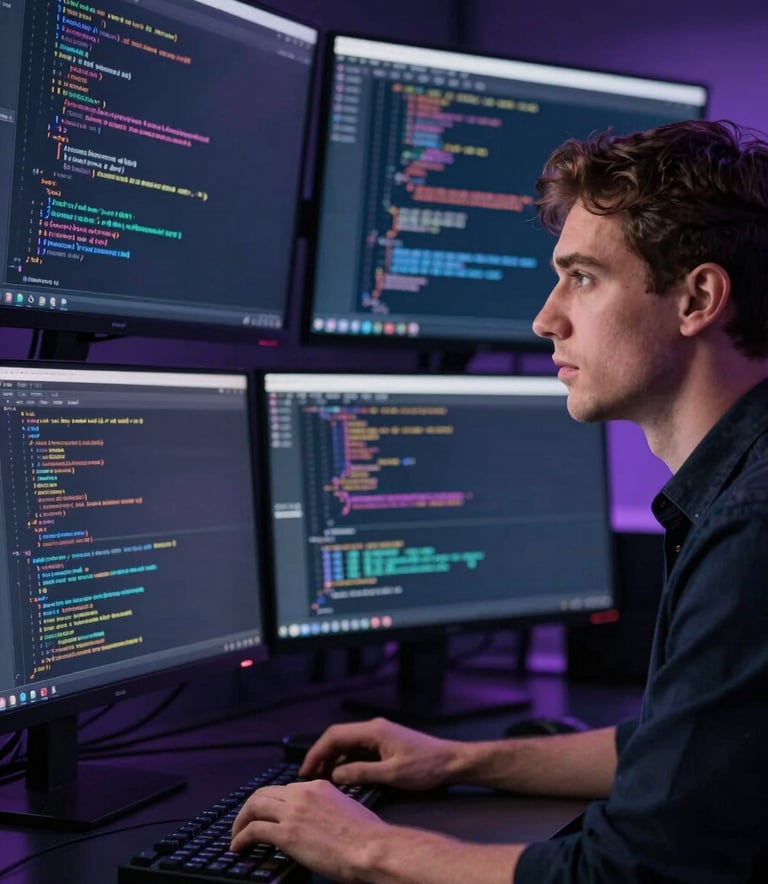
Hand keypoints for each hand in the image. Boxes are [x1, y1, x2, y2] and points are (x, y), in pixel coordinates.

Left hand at [230, 778, 387, 881]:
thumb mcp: (346, 809)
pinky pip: (254, 830)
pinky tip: (237, 847)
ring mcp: (293, 812)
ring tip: (236, 836)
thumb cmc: (367, 835)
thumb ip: (328, 808)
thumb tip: (320, 822)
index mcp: (317, 786)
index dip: (271, 803)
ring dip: (240, 821)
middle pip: (264, 793)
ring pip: (254, 807)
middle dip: (250, 808)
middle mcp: (302, 794)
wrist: (370, 847)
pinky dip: (241, 838)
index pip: (285, 790)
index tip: (266, 815)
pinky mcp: (287, 833)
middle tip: (243, 823)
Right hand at [300, 716, 461, 790]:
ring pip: (348, 742)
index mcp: (374, 731)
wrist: (452, 761)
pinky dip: (347, 759)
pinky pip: (359, 748)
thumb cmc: (425, 767)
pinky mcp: (386, 743)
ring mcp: (381, 734)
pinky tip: (343, 775)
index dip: (317, 752)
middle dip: (321, 754)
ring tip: (322, 778)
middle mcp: (374, 728)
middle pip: (339, 737)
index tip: (305, 770)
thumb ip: (362, 773)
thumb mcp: (392, 775)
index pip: (335, 736)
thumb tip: (335, 775)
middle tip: (309, 776)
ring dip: (333, 758)